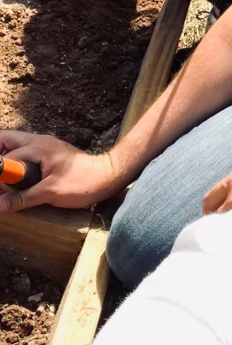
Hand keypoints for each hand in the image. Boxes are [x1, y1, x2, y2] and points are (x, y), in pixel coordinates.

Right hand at [0, 131, 117, 212]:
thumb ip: (23, 198)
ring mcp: (45, 145)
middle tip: (1, 178)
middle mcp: (40, 141)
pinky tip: (19, 178)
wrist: (108, 176)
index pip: (8, 156)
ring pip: (16, 144)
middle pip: (7, 139)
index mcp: (39, 146)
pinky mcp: (50, 153)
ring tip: (7, 180)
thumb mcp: (50, 193)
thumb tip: (0, 205)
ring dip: (8, 158)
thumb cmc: (83, 182)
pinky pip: (26, 151)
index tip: (4, 188)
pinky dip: (17, 161)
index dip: (2, 174)